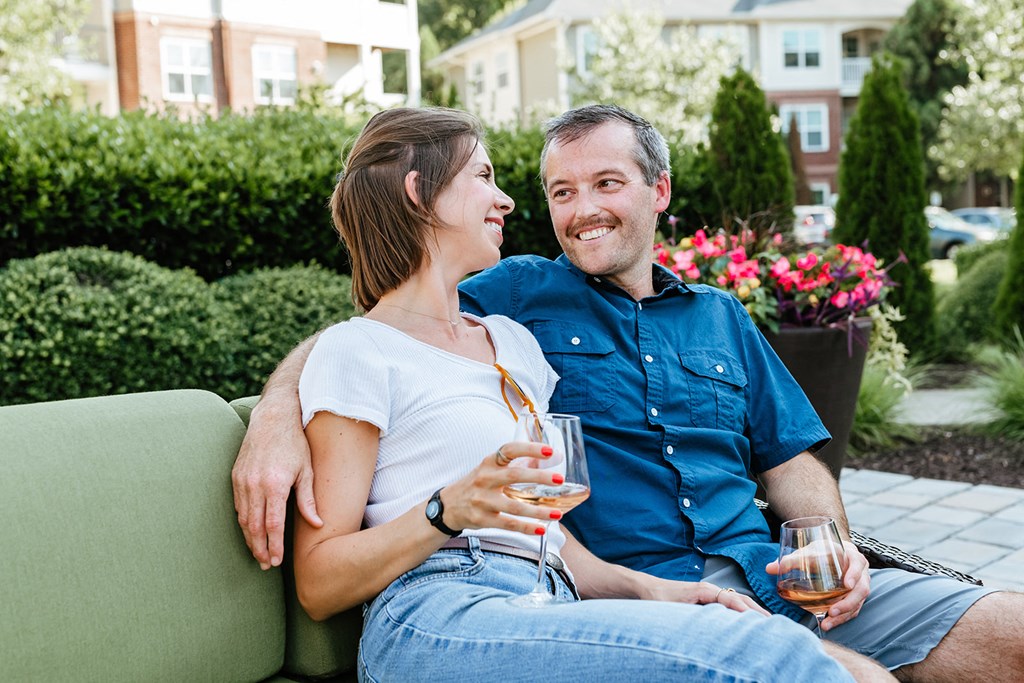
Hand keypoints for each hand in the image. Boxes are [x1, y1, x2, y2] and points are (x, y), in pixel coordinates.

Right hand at [232, 400, 322, 569]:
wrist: (273, 418)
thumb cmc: (295, 443)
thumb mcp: (307, 470)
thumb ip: (308, 499)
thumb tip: (317, 524)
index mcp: (275, 484)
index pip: (272, 524)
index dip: (274, 545)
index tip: (277, 561)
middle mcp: (255, 484)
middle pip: (254, 526)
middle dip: (260, 548)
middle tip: (266, 565)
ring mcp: (242, 480)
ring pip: (243, 518)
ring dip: (250, 538)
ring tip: (259, 554)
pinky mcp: (235, 476)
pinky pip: (238, 506)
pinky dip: (244, 522)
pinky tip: (251, 532)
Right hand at [438, 441, 563, 536]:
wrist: (448, 506)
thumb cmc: (476, 484)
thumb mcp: (491, 470)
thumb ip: (515, 465)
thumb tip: (547, 459)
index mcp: (488, 463)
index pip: (510, 450)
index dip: (530, 449)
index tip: (550, 451)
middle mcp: (484, 479)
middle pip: (514, 476)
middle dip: (539, 477)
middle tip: (560, 480)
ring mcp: (482, 500)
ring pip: (515, 506)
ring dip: (538, 510)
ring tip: (557, 513)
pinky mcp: (482, 519)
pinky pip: (509, 524)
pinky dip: (527, 527)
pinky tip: (541, 528)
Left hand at [641, 577, 769, 615]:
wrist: (646, 589)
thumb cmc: (657, 597)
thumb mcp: (674, 607)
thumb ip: (692, 613)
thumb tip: (711, 622)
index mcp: (704, 590)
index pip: (731, 599)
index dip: (745, 609)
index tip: (758, 619)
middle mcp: (709, 589)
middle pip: (738, 598)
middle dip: (755, 610)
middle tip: (771, 622)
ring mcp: (708, 593)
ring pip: (735, 601)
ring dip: (750, 610)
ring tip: (766, 622)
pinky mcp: (705, 599)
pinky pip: (727, 604)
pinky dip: (740, 610)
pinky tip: (746, 620)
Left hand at [766, 539, 870, 630]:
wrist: (835, 555)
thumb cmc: (822, 552)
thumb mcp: (809, 552)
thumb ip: (791, 560)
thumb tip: (770, 568)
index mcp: (851, 556)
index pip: (857, 564)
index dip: (854, 574)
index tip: (846, 584)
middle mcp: (860, 573)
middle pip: (861, 589)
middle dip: (848, 602)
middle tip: (833, 612)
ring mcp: (860, 587)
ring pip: (858, 603)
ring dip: (843, 615)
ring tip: (827, 623)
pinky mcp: (855, 599)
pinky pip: (853, 611)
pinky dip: (842, 619)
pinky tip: (828, 624)